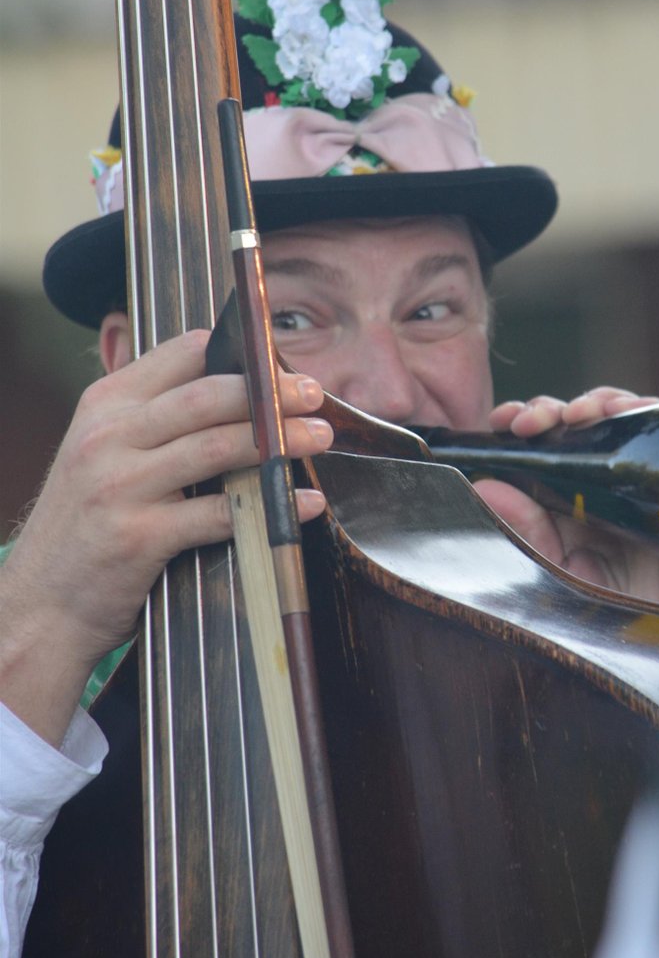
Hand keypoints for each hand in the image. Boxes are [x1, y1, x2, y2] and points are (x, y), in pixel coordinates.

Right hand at [0, 329, 332, 744]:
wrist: (40, 605)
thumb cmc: (85, 525)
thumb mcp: (101, 452)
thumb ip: (154, 418)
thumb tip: (236, 391)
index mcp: (105, 404)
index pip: (181, 355)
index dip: (239, 353)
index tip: (281, 364)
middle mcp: (109, 437)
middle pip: (208, 396)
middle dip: (271, 392)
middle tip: (314, 395)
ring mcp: (121, 486)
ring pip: (219, 447)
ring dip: (281, 440)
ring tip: (319, 437)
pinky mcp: (140, 536)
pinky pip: (222, 513)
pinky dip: (273, 505)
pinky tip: (304, 503)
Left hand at [477, 387, 658, 613]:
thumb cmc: (612, 617)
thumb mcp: (558, 575)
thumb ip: (525, 532)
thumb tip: (484, 485)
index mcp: (560, 501)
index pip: (534, 448)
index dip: (518, 424)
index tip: (504, 422)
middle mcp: (593, 483)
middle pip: (568, 425)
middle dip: (549, 410)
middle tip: (536, 422)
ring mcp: (631, 475)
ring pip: (609, 418)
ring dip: (594, 403)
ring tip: (584, 414)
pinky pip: (653, 428)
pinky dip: (641, 408)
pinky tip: (628, 412)